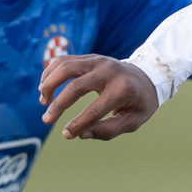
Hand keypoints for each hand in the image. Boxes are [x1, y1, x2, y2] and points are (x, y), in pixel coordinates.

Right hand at [39, 54, 159, 139]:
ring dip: (49, 84)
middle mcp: (109, 71)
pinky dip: (50, 72)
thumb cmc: (139, 103)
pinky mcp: (90, 57)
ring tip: (43, 101)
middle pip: (76, 87)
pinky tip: (44, 87)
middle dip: (58, 105)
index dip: (78, 124)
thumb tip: (81, 134)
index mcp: (123, 90)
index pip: (95, 110)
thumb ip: (109, 130)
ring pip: (65, 67)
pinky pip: (64, 60)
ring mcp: (99, 60)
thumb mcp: (133, 121)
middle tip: (47, 120)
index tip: (66, 134)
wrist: (148, 76)